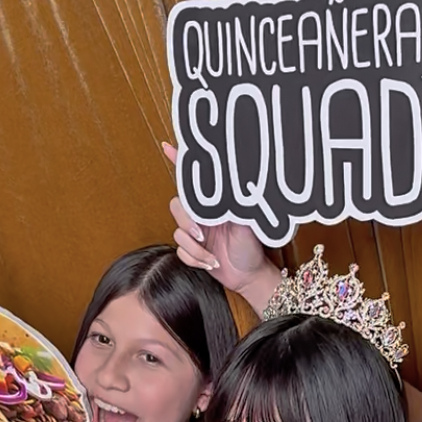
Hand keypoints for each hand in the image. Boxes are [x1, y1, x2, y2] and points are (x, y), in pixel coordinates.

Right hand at [162, 142, 273, 296]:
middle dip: (186, 221)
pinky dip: (194, 260)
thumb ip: (238, 206)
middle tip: (201, 233)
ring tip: (211, 256)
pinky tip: (209, 263)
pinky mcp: (192, 249)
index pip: (196, 179)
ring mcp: (196, 231)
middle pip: (177, 206)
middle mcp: (203, 215)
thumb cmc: (252, 247)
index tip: (168, 147)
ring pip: (178, 233)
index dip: (180, 162)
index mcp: (216, 203)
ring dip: (194, 248)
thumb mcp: (249, 224)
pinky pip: (180, 251)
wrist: (249, 274)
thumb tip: (236, 188)